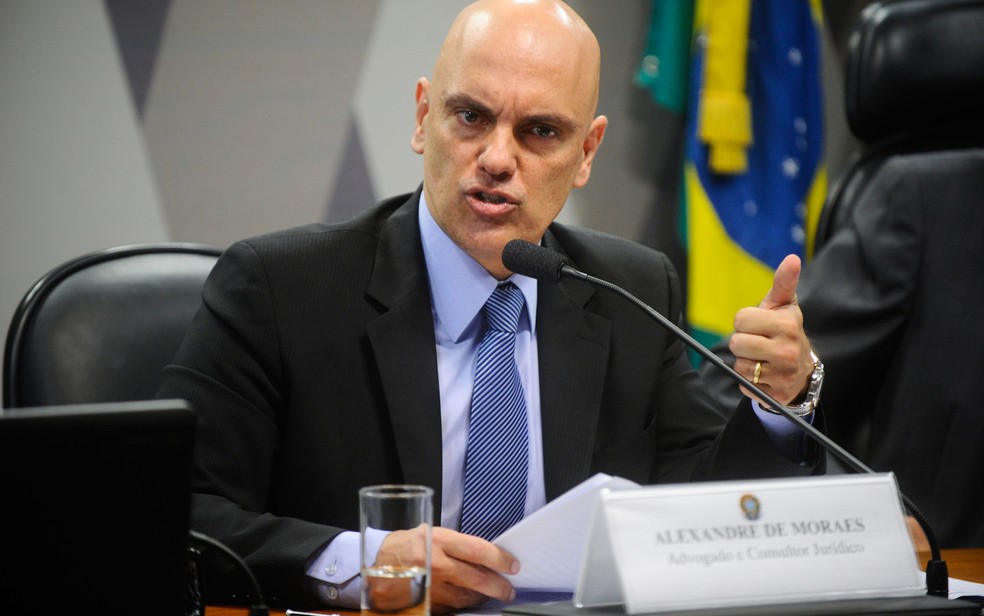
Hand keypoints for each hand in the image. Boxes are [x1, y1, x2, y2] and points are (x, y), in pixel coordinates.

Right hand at [375, 525, 518, 612]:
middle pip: (477, 578)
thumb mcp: (431, 533)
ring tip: (491, 593)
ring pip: (467, 597)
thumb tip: (485, 558)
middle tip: (509, 589)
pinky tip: (469, 598)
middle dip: (498, 586)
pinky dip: (463, 603)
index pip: (478, 551)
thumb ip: (456, 545)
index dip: (500, 559)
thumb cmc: (407, 544)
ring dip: (483, 596)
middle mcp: (435, 564)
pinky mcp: (425, 604)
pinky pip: (452, 606)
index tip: (513, 565)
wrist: (377, 563)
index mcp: (439, 541)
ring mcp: (430, 587)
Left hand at [729, 254, 813, 405]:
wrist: (803, 372)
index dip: (745, 322)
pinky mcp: (773, 395)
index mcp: (787, 325)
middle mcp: (787, 351)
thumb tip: (792, 258)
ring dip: (745, 363)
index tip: (759, 325)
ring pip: (739, 366)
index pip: (741, 319)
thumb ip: (784, 282)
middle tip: (759, 343)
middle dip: (743, 343)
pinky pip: (743, 385)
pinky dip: (748, 381)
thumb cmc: (786, 332)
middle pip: (737, 343)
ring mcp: (782, 376)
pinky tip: (764, 375)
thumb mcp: (785, 307)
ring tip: (762, 359)